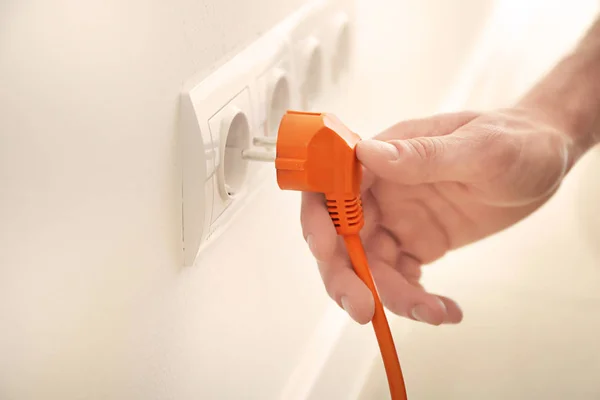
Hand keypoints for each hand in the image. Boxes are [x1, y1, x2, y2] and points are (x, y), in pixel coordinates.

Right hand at [301, 108, 574, 324]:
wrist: (545, 161)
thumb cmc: (514, 141)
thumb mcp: (477, 148)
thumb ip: (421, 156)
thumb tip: (365, 153)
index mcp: (384, 157)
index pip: (331, 185)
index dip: (318, 219)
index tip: (324, 251)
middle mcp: (382, 190)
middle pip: (341, 236)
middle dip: (345, 274)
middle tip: (363, 310)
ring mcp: (398, 218)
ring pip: (371, 266)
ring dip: (391, 296)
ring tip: (433, 312)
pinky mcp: (418, 242)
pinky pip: (402, 277)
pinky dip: (416, 299)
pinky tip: (444, 309)